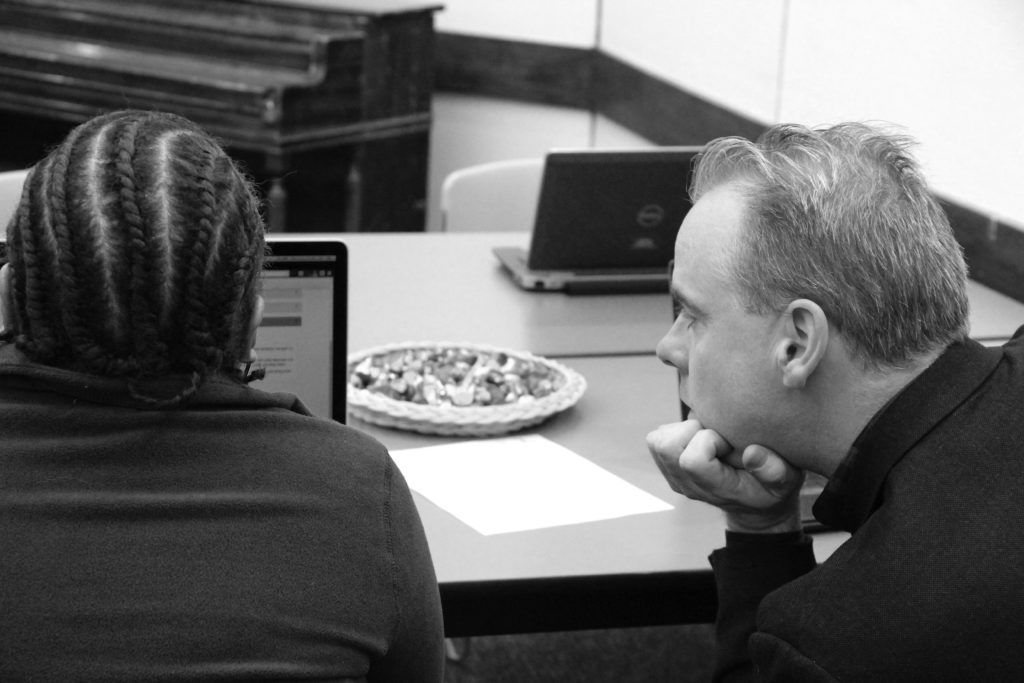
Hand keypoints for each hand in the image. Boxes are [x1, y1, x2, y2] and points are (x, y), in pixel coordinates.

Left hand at [646, 420, 804, 532]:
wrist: (753, 507)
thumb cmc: (771, 489)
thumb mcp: (786, 482)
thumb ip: (774, 471)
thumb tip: (751, 453)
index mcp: (716, 488)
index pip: (692, 460)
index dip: (708, 440)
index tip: (729, 442)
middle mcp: (689, 485)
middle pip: (667, 447)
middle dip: (692, 429)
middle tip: (717, 434)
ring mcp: (675, 478)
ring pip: (658, 440)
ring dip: (683, 429)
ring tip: (709, 435)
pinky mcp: (669, 467)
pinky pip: (658, 439)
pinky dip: (676, 431)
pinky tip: (700, 437)